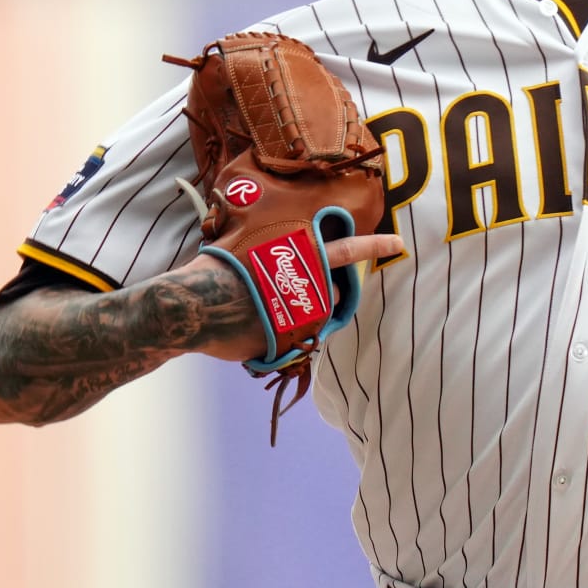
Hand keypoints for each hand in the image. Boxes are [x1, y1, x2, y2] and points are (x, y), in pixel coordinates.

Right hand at [173, 231, 405, 360]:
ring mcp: (298, 317)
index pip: (345, 251)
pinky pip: (289, 343)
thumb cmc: (212, 271)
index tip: (398, 243)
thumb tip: (276, 258)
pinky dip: (273, 339)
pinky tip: (249, 330)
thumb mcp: (244, 248)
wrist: (189, 306)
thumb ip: (273, 256)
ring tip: (261, 309)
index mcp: (297, 258)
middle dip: (316, 296)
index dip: (373, 245)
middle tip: (284, 294)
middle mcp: (304, 286)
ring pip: (312, 319)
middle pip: (329, 294)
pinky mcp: (285, 344)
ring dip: (294, 316)